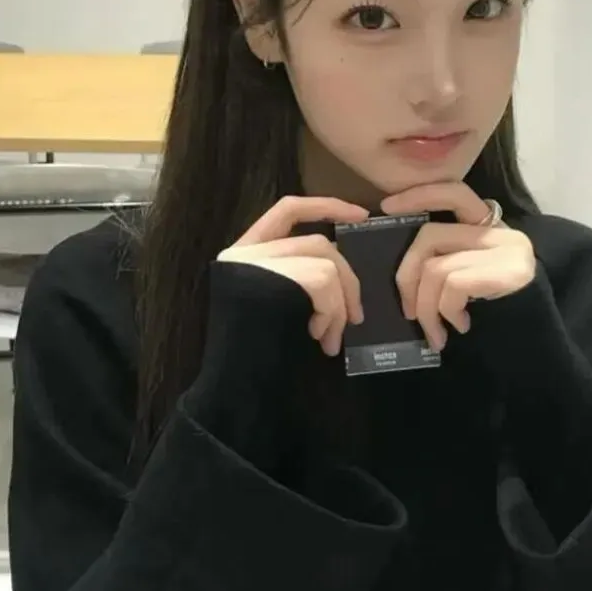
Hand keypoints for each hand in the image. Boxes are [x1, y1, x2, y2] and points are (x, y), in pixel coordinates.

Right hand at [218, 196, 367, 356]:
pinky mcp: (265, 277)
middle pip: (318, 244)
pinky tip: (318, 337)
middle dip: (347, 281)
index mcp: (245, 253)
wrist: (230, 384)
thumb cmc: (256, 356)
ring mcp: (252, 262)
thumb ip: (299, 281)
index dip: (326, 206)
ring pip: (324, 264)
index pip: (288, 209)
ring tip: (331, 341)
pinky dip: (331, 311)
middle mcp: (244, 252)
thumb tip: (343, 282)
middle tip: (356, 319)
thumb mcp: (281, 308)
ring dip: (339, 306)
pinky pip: (321, 282)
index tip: (361, 215)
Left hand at [381, 183, 534, 351]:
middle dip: (407, 277)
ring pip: (436, 267)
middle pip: (430, 236)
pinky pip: (453, 285)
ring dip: (426, 308)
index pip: (453, 193)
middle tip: (409, 313)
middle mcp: (500, 233)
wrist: (535, 342)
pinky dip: (446, 311)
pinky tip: (459, 326)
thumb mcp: (469, 282)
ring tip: (435, 333)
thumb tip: (404, 273)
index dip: (419, 195)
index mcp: (488, 229)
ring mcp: (507, 250)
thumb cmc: (497, 318)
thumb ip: (446, 262)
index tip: (386, 207)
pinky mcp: (510, 272)